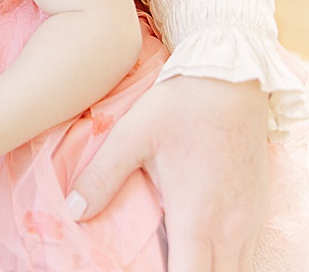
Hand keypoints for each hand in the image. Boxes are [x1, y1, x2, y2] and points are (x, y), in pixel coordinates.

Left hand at [69, 76, 269, 271]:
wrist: (231, 78)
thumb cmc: (178, 106)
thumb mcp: (131, 136)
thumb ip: (101, 177)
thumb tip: (73, 211)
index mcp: (197, 218)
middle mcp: (230, 229)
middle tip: (153, 264)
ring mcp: (248, 222)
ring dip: (205, 270)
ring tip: (172, 259)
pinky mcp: (257, 210)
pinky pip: (244, 255)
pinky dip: (221, 261)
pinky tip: (197, 250)